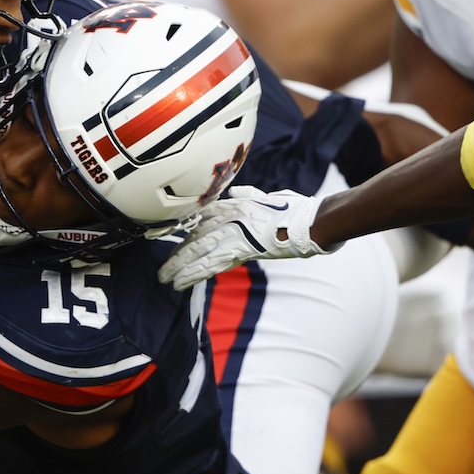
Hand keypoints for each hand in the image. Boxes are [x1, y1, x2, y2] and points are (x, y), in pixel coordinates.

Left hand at [157, 187, 334, 289]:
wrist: (310, 220)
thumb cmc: (295, 209)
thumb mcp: (268, 196)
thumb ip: (248, 194)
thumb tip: (236, 190)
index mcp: (235, 204)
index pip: (203, 217)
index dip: (188, 230)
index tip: (177, 240)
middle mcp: (229, 217)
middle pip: (195, 235)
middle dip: (178, 252)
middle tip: (163, 266)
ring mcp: (232, 232)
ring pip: (197, 251)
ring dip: (178, 266)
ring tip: (164, 278)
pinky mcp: (239, 248)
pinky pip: (210, 264)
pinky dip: (193, 274)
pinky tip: (179, 283)